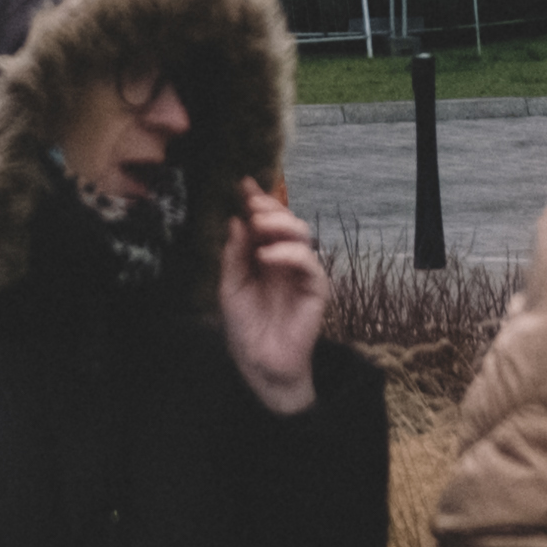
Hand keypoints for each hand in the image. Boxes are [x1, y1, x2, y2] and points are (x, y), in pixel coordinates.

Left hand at [215, 180, 327, 417]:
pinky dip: (288, 254)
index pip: (266, 222)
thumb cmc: (245, 327)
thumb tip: (237, 219)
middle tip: (253, 205)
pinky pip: (308, 264)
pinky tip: (266, 256)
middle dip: (270, 208)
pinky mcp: (316, 289)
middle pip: (287, 221)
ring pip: (302, 235)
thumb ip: (234, 255)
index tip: (244, 183)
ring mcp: (302, 273)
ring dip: (280, 224)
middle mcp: (286, 260)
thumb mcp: (231, 286)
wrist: (258, 364)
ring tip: (258, 224)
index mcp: (265, 256)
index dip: (258, 200)